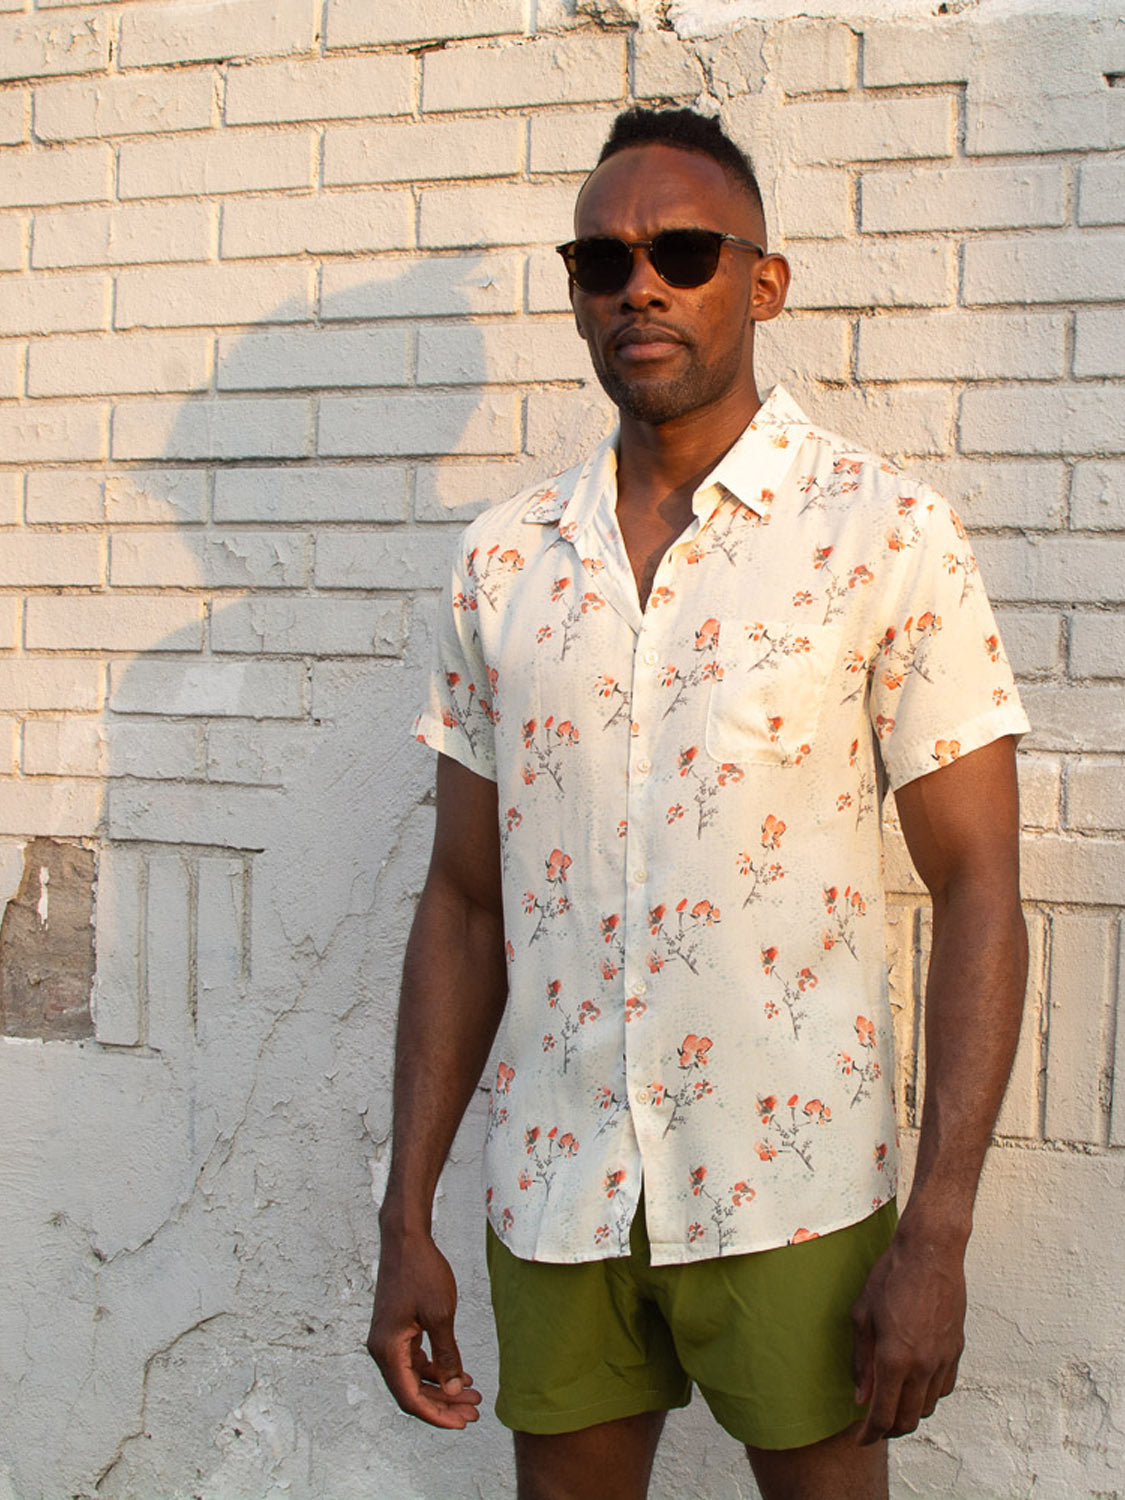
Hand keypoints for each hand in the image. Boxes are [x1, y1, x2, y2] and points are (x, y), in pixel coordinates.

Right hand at [367, 1229, 482, 1429]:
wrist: (406, 1239)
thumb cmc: (421, 1272)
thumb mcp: (440, 1315)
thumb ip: (447, 1356)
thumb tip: (454, 1388)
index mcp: (387, 1350)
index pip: (411, 1398)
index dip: (437, 1415)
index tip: (462, 1422)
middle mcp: (382, 1349)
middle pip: (412, 1391)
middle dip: (444, 1404)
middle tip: (473, 1412)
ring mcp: (388, 1340)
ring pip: (415, 1377)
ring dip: (442, 1387)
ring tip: (472, 1394)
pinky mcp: (396, 1330)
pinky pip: (415, 1360)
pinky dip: (436, 1369)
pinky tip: (459, 1372)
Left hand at [851, 1226, 966, 1444]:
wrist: (930, 1252)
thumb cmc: (890, 1276)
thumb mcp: (862, 1314)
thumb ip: (861, 1360)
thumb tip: (861, 1396)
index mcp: (894, 1358)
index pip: (883, 1415)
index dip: (870, 1433)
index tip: (861, 1438)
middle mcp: (922, 1366)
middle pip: (908, 1420)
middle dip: (890, 1429)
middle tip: (874, 1423)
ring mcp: (943, 1359)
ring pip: (928, 1407)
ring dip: (910, 1411)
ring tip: (893, 1400)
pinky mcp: (956, 1350)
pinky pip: (944, 1387)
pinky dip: (929, 1394)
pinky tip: (915, 1381)